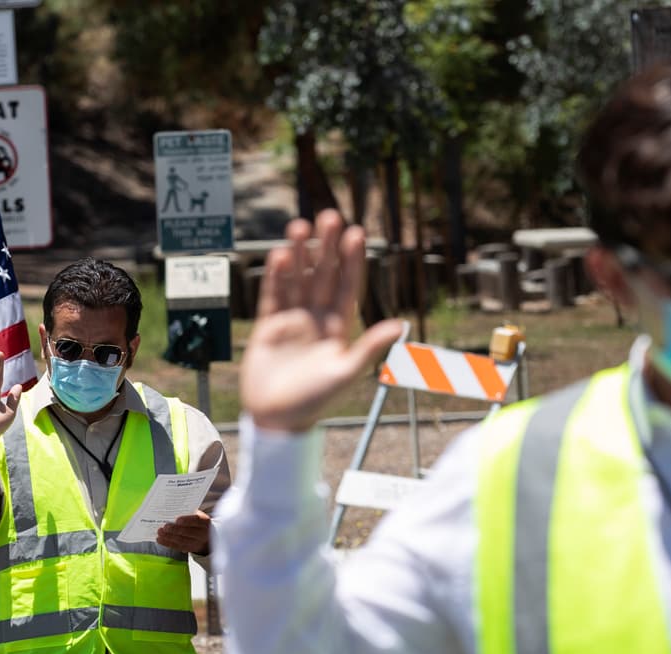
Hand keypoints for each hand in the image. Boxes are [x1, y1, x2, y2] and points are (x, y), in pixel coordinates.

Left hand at [157, 510, 211, 554]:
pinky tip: (160, 539)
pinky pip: (177, 547)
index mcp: (204, 522)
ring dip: (169, 537)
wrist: (207, 535)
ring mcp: (196, 543)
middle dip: (175, 530)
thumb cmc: (196, 520)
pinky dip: (167, 543)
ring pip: (181, 540)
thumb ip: (187, 512)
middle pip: (188, 532)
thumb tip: (172, 510)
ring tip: (159, 532)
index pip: (196, 521)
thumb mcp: (196, 514)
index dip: (187, 520)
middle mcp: (202, 534)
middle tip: (165, 526)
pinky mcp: (189, 549)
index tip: (177, 519)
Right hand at [242, 210, 405, 431]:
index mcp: (340, 327)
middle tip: (329, 216)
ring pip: (298, 279)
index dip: (351, 260)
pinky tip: (280, 255)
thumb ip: (370, 347)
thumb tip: (400, 324)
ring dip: (299, 253)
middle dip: (326, 247)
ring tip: (300, 226)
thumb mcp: (346, 373)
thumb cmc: (315, 400)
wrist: (277, 419)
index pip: (348, 285)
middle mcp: (318, 318)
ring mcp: (293, 321)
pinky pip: (274, 295)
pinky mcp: (270, 327)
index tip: (355, 233)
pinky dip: (276, 276)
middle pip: (323, 274)